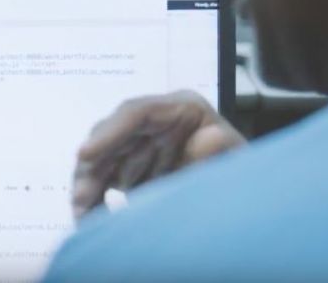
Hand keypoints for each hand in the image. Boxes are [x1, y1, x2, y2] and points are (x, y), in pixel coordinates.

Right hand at [72, 91, 244, 219]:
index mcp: (182, 109)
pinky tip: (91, 217)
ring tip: (82, 214)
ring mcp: (141, 146)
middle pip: (111, 137)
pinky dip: (96, 198)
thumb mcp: (238, 162)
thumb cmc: (245, 174)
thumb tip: (209, 138)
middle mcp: (155, 123)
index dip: (109, 132)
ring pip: (103, 160)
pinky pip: (106, 180)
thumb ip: (221, 151)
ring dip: (89, 186)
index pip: (137, 113)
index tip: (85, 155)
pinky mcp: (133, 169)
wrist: (246, 200)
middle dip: (91, 167)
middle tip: (81, 199)